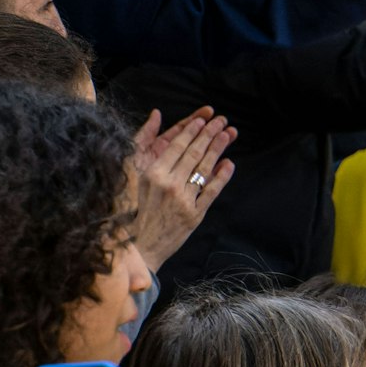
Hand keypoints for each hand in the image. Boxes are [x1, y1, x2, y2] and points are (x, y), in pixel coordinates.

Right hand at [132, 107, 235, 270]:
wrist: (140, 246)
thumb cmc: (136, 211)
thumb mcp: (138, 180)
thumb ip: (148, 152)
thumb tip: (156, 120)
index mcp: (153, 174)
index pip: (176, 147)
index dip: (191, 132)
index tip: (202, 120)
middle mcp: (168, 184)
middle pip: (193, 154)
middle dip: (209, 135)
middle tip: (220, 121)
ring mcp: (183, 200)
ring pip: (204, 169)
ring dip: (217, 150)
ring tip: (227, 135)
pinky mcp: (194, 214)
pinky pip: (211, 191)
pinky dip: (221, 177)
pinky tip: (229, 164)